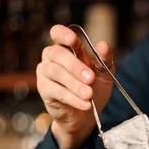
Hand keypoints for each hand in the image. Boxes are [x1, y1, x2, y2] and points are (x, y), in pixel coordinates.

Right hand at [36, 25, 115, 148]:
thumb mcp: (104, 73)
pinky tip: (85, 104)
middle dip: (75, 66)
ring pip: (55, 72)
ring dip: (74, 84)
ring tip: (89, 94)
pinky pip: (55, 91)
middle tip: (91, 78)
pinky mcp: (44, 90)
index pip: (57, 33)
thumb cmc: (93, 89)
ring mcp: (45, 73)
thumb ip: (104, 59)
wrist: (86, 115)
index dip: (62, 34)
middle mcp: (51, 57)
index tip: (73, 40)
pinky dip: (72, 98)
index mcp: (66, 47)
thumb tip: (103, 44)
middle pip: (57, 54)